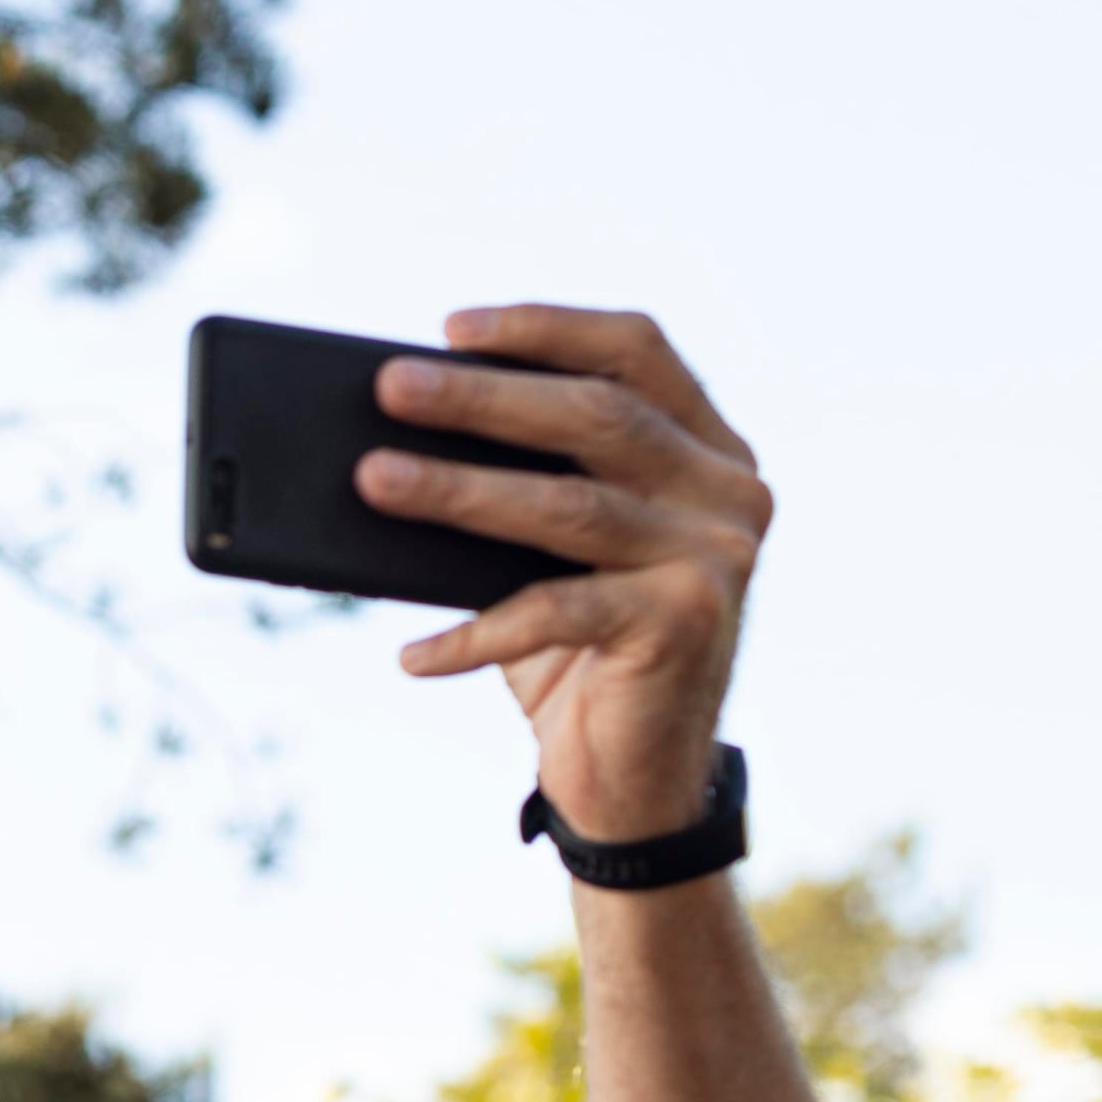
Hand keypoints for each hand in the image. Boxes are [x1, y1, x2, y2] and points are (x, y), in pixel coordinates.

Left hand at [357, 305, 773, 839]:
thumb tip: (393, 438)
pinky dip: (475, 634)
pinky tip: (412, 654)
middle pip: (597, 417)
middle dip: (483, 399)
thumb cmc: (576, 645)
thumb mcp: (551, 550)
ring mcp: (717, 557)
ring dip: (460, 492)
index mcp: (706, 446)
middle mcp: (728, 489)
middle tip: (390, 387)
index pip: (635, 351)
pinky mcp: (687, 626)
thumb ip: (520, 483)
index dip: (544, 330)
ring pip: (570, 506)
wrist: (634, 773)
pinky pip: (558, 613)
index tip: (451, 328)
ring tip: (373, 481)